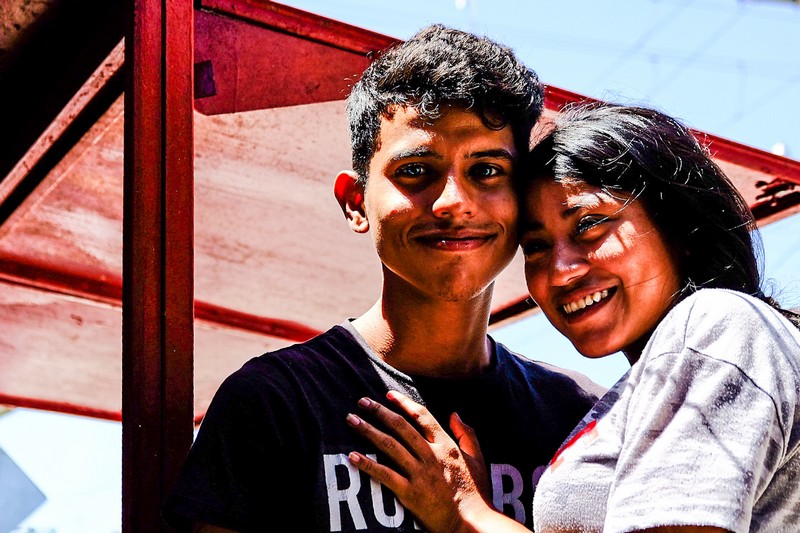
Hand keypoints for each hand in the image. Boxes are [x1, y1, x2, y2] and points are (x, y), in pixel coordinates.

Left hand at [346, 391, 496, 532]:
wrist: (471, 523)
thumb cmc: (476, 494)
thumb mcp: (477, 459)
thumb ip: (467, 434)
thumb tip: (455, 414)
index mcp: (446, 445)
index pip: (422, 416)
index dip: (404, 403)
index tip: (388, 394)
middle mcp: (430, 455)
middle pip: (400, 426)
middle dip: (379, 411)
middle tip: (362, 401)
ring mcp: (419, 473)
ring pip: (389, 445)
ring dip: (368, 430)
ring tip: (351, 420)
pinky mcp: (410, 493)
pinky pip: (385, 475)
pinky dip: (368, 464)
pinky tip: (353, 456)